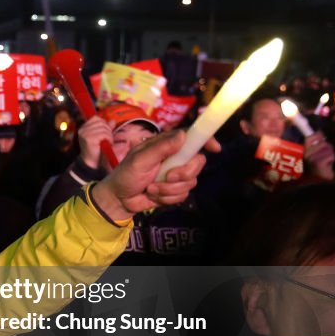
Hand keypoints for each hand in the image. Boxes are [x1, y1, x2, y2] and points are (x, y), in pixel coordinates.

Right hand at [76, 116, 113, 169]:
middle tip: (108, 139)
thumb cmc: (96, 150)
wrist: (91, 163)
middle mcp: (82, 129)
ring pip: (104, 128)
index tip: (105, 132)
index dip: (104, 124)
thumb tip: (113, 121)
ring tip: (107, 142)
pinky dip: (108, 139)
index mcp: (83, 128)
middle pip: (101, 122)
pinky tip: (106, 144)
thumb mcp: (101, 137)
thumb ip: (106, 128)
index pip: (96, 118)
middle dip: (108, 130)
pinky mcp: (89, 139)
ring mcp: (85, 134)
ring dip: (109, 136)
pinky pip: (104, 134)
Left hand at [91, 130, 208, 221]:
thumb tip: (182, 135)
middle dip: (183, 174)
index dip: (206, 140)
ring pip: (190, 182)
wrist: (119, 199)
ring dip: (169, 189)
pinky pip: (183, 195)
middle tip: (167, 177)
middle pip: (197, 162)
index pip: (192, 137)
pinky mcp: (175, 190)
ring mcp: (176, 174)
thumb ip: (161, 148)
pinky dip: (167, 198)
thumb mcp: (140, 159)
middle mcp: (175, 157)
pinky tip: (154, 196)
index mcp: (166, 145)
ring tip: (151, 188)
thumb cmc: (126, 174)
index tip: (215, 148)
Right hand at [303, 132, 334, 179]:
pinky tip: (328, 164)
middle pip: (322, 142)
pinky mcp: (318, 162)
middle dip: (327, 148)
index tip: (321, 135)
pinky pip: (330, 155)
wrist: (320, 180)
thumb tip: (320, 132)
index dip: (317, 135)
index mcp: (304, 151)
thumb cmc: (319, 167)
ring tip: (327, 160)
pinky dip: (332, 159)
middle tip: (326, 155)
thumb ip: (317, 143)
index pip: (309, 138)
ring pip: (327, 148)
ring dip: (330, 154)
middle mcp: (306, 154)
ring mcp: (311, 158)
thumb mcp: (316, 153)